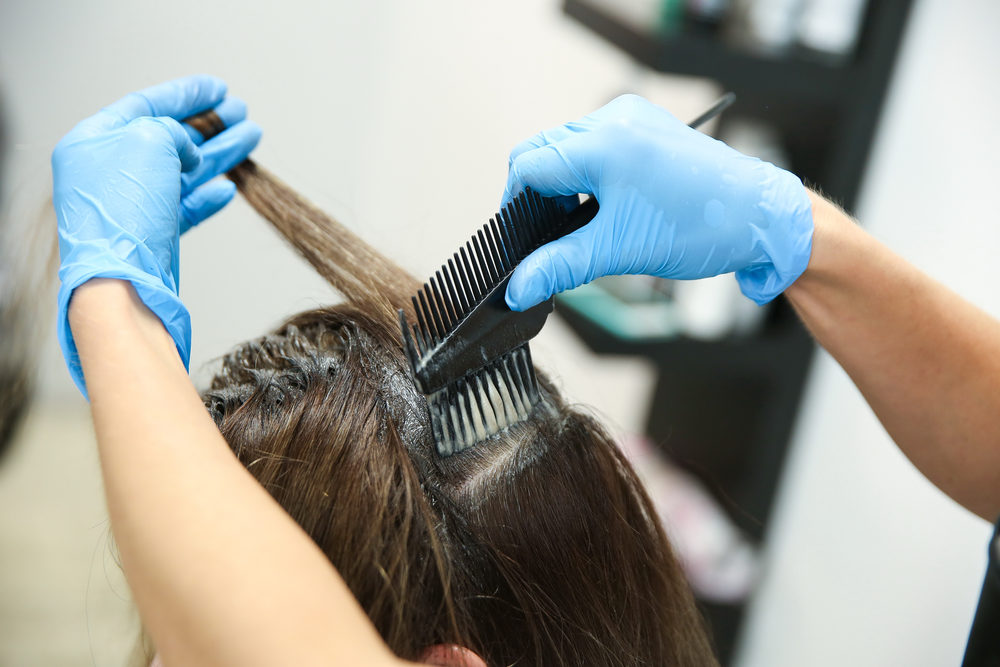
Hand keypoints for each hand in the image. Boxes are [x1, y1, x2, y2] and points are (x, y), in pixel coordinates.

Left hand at [53, 74, 260, 395]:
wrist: (125, 281)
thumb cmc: (125, 212)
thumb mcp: (149, 142)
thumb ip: (170, 130)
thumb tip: (184, 147)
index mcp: (94, 142)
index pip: (145, 106)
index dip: (185, 95)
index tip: (217, 89)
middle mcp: (109, 172)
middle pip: (167, 138)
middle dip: (208, 125)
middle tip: (240, 113)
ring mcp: (131, 205)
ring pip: (182, 171)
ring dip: (219, 154)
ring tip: (251, 139)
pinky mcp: (151, 235)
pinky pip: (184, 207)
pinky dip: (208, 195)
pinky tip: (229, 187)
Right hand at [502, 94, 812, 310]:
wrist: (761, 218)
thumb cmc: (703, 227)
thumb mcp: (620, 250)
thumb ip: (560, 265)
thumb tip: (517, 287)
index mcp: (603, 143)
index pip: (528, 167)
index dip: (515, 208)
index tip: (520, 242)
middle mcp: (614, 120)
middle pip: (543, 153)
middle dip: (537, 197)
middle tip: (547, 238)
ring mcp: (631, 119)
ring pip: (566, 148)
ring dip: (561, 186)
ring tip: (578, 225)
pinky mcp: (645, 128)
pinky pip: (594, 145)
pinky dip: (585, 175)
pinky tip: (600, 207)